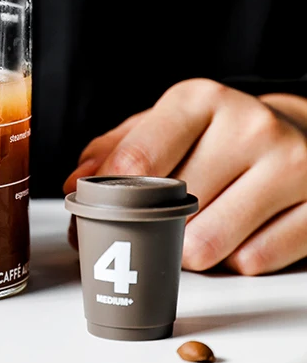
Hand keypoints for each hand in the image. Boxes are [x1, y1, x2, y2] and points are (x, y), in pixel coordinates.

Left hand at [63, 79, 306, 274]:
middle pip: (171, 212)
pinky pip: (251, 262)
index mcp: (201, 100)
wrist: (301, 134)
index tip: (93, 215)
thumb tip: (78, 182)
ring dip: (189, 251)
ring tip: (195, 227)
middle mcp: (249, 126)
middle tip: (149, 227)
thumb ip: (116, 149)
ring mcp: (290, 167)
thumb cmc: (219, 134)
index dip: (108, 200)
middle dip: (150, 229)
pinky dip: (233, 259)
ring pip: (207, 244)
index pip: (139, 160)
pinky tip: (239, 232)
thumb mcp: (165, 125)